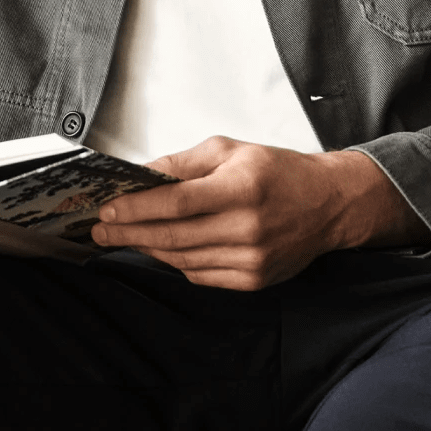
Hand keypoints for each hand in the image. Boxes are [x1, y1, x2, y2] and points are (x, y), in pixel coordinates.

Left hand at [90, 136, 427, 290]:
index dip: (136, 209)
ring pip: (182, 259)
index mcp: (241, 188)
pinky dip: (176, 262)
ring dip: (148, 248)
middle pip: (173, 236)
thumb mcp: (228, 151)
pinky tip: (161, 248)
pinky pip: (200, 275)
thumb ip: (181, 164)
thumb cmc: (279, 173)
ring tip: (124, 237)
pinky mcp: (254, 280)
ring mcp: (253, 259)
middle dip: (129, 233)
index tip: (107, 210)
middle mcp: (249, 228)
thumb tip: (138, 175)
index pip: (175, 203)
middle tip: (101, 230)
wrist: (330, 205)